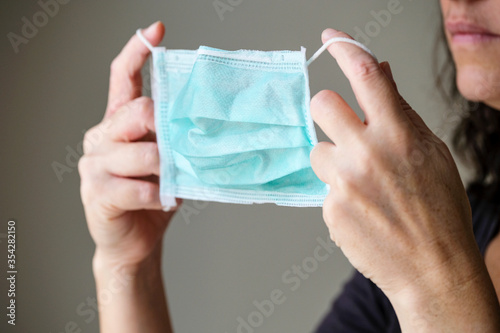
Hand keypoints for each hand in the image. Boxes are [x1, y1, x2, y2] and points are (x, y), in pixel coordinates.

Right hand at [79, 22, 179, 268]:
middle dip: (162, 124)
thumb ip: (173, 138)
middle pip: (134, 111)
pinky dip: (157, 195)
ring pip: (139, 153)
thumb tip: (203, 120)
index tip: (156, 29)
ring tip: (174, 180)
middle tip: (178, 143)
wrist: (135, 241)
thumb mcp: (167, 161)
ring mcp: (95, 165)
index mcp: (118, 123)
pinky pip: (134, 188)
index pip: (123, 78)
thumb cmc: (154, 197)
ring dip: (166, 168)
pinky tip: (165, 200)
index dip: (137, 51)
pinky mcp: (96, 194)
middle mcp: (102, 137)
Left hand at [310, 29, 482, 298]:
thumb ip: (401, 110)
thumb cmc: (439, 210)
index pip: (366, 75)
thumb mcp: (431, 152)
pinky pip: (323, 187)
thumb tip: (381, 72)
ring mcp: (344, 182)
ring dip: (334, 160)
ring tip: (362, 184)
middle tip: (344, 128)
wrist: (433, 269)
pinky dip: (339, 193)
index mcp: (399, 133)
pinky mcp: (330, 208)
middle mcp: (367, 152)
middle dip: (329, 111)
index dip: (345, 48)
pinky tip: (363, 210)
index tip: (331, 37)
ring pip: (317, 150)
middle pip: (321, 104)